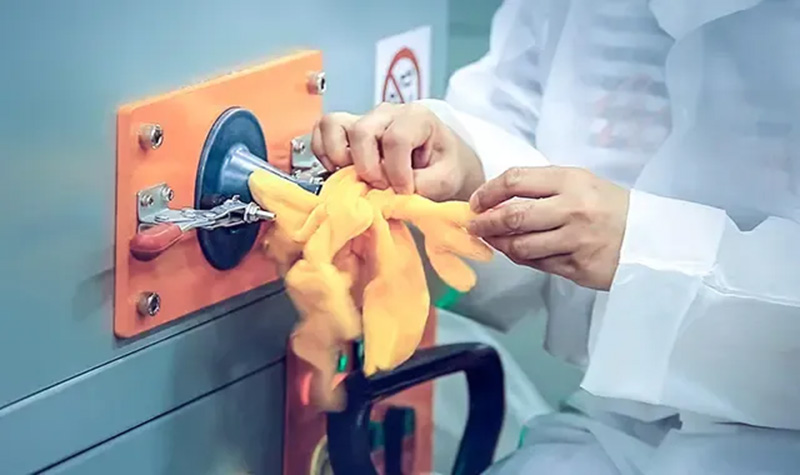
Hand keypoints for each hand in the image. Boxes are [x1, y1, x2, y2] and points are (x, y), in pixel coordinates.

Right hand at [311, 102, 484, 200]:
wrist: (440, 161)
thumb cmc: (443, 166)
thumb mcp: (445, 179)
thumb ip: (422, 186)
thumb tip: (391, 194)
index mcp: (417, 117)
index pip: (396, 138)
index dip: (397, 171)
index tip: (403, 191)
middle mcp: (387, 112)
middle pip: (362, 131)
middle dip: (368, 167)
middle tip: (381, 187)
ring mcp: (364, 118)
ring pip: (334, 125)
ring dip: (339, 157)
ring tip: (357, 177)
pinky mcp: (348, 129)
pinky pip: (323, 131)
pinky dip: (325, 153)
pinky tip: (342, 171)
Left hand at [468, 167, 629, 289]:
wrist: (652, 239)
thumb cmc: (610, 208)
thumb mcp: (581, 184)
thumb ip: (542, 189)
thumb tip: (496, 202)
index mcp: (571, 181)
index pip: (515, 180)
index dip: (488, 191)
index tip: (476, 202)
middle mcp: (573, 209)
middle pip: (512, 216)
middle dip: (485, 223)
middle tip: (474, 226)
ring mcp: (576, 241)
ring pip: (520, 246)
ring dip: (499, 245)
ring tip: (493, 241)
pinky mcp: (578, 268)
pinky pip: (538, 264)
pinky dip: (522, 258)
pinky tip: (518, 253)